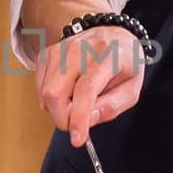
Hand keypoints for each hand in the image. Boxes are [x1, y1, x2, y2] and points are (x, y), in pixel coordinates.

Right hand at [35, 29, 145, 147]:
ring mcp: (60, 49)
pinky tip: (66, 93)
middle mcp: (80, 49)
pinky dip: (50, 97)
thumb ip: (113, 107)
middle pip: (55, 92)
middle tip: (75, 124)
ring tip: (75, 103)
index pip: (86, 90)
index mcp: (107, 56)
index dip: (79, 117)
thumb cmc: (123, 62)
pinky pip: (40, 85)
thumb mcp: (131, 88)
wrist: (112, 34)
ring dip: (57, 108)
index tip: (77, 139)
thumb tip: (89, 120)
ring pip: (45, 91)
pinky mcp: (48, 53)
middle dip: (62, 118)